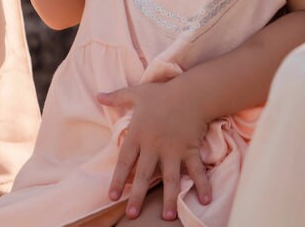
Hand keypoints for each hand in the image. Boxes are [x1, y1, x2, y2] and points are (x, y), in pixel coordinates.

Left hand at [98, 79, 213, 220]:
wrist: (192, 90)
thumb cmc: (163, 93)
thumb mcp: (137, 93)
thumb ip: (116, 96)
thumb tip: (98, 95)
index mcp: (139, 134)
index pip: (125, 160)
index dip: (118, 179)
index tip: (112, 196)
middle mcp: (155, 145)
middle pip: (145, 174)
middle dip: (138, 196)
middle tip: (132, 215)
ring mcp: (174, 149)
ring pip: (171, 178)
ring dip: (170, 198)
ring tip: (167, 217)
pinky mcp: (190, 149)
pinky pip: (197, 170)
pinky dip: (202, 184)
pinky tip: (206, 199)